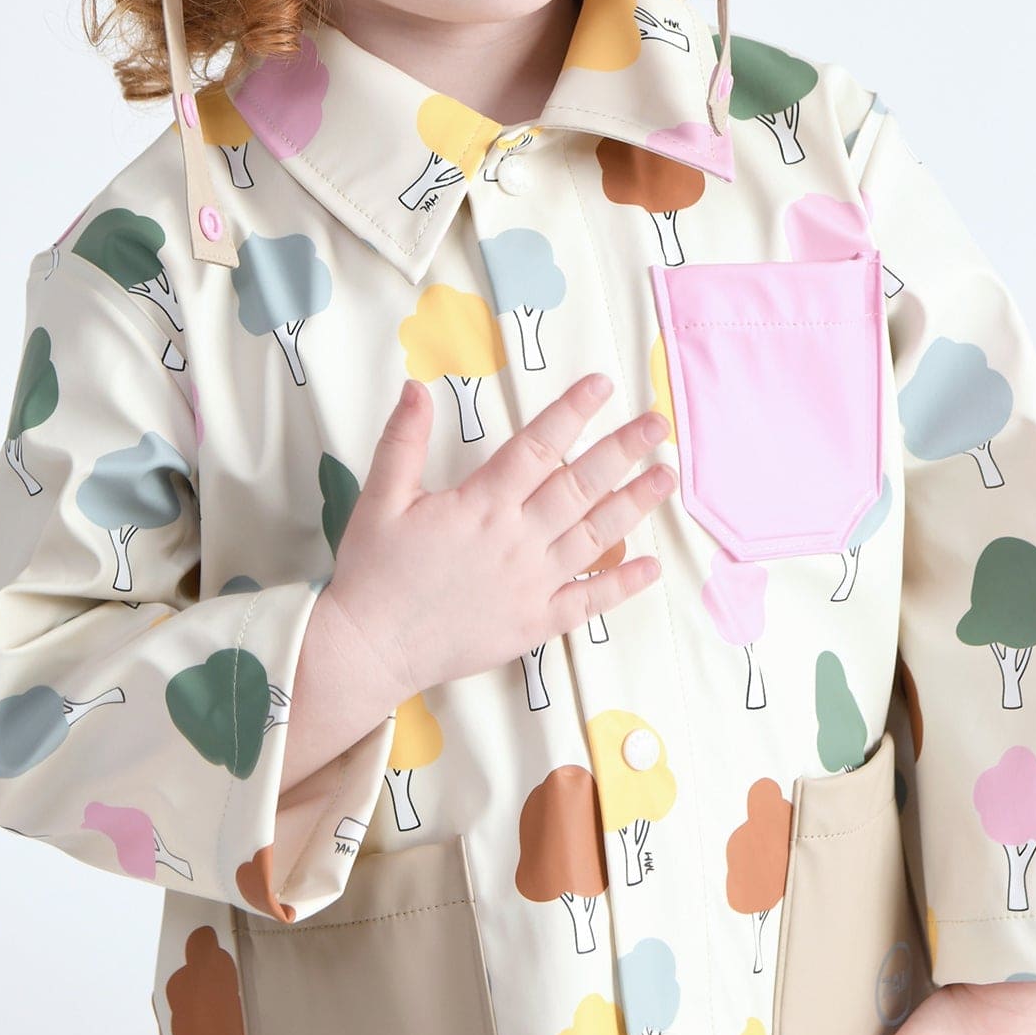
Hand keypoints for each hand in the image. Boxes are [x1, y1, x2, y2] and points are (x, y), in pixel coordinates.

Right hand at [325, 371, 672, 704]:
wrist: (370, 649)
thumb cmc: (373, 573)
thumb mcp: (381, 499)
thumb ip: (403, 441)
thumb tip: (416, 387)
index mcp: (481, 505)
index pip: (537, 447)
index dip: (571, 412)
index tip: (602, 385)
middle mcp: (516, 540)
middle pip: (579, 485)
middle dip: (622, 450)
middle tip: (657, 423)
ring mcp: (532, 584)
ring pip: (594, 536)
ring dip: (633, 505)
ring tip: (665, 478)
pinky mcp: (535, 623)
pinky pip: (588, 602)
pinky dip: (622, 585)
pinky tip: (650, 567)